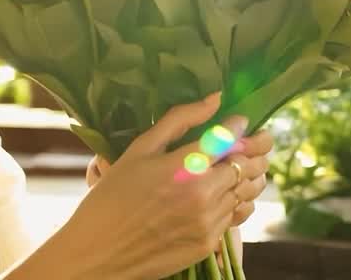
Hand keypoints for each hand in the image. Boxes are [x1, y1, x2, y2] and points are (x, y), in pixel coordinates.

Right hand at [85, 112, 271, 267]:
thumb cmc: (113, 195)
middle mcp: (203, 195)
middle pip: (246, 165)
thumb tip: (215, 99)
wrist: (99, 251)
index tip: (238, 121)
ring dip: (247, 175)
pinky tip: (222, 194)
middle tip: (251, 141)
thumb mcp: (140, 150)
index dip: (238, 126)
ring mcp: (208, 222)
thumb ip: (180, 120)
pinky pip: (235, 216)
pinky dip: (235, 201)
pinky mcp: (208, 243)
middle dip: (252, 149)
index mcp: (184, 167)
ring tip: (238, 165)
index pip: (229, 138)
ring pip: (245, 191)